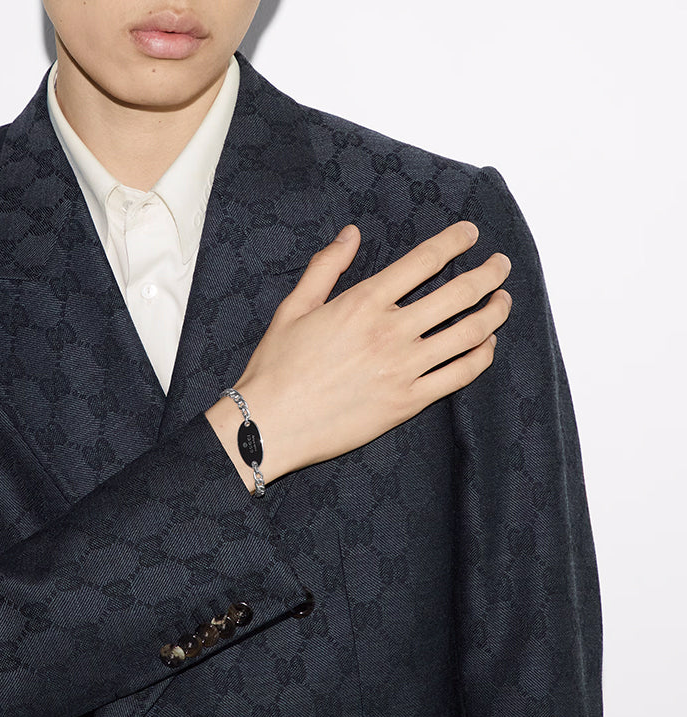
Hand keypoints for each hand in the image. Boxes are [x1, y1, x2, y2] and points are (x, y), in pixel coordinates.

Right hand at [205, 221, 511, 490]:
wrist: (270, 424)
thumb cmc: (277, 366)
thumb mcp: (295, 307)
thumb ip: (327, 266)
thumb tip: (351, 233)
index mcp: (364, 302)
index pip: (425, 261)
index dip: (455, 242)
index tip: (471, 233)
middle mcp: (391, 332)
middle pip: (458, 294)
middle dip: (488, 274)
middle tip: (501, 265)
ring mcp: (404, 369)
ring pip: (468, 334)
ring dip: (494, 312)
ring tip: (503, 301)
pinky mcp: (408, 403)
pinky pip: (459, 376)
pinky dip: (480, 357)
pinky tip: (487, 345)